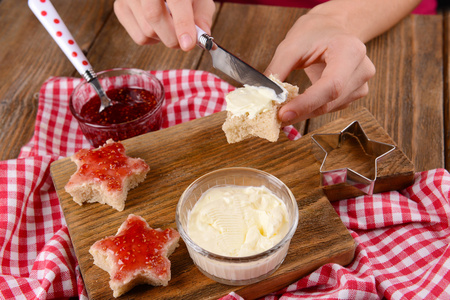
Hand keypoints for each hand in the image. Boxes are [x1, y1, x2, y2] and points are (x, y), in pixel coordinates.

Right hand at [114, 0, 214, 50]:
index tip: (188, 44)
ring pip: (147, 31)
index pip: (176, 0)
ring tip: (170, 27)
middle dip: (173, 37)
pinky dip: (153, 40)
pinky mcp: (120, 8)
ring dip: (163, 38)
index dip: (182, 24)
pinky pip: (139, 37)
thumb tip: (202, 38)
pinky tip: (157, 27)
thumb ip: (202, 17)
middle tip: (184, 42)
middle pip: (154, 17)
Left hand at [265, 11, 375, 125]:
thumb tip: (264, 95)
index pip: (331, 86)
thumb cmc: (315, 33)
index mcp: (350, 51)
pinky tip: (298, 105)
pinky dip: (311, 109)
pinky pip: (330, 107)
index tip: (284, 113)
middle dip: (301, 111)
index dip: (307, 103)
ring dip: (304, 112)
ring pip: (329, 108)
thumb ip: (277, 70)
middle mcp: (361, 69)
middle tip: (276, 117)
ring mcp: (361, 84)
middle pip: (330, 101)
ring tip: (284, 110)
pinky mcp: (354, 94)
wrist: (331, 28)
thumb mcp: (291, 45)